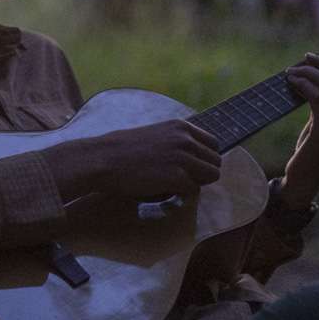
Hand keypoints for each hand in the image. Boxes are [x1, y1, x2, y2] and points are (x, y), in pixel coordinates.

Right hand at [43, 120, 221, 203]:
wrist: (103, 159)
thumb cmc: (122, 148)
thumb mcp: (155, 134)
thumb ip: (175, 141)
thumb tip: (192, 156)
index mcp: (181, 126)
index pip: (213, 144)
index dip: (204, 158)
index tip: (192, 167)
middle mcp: (186, 139)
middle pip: (216, 161)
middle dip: (202, 173)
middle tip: (182, 179)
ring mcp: (183, 158)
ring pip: (211, 176)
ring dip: (196, 183)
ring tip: (174, 185)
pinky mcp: (177, 177)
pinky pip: (193, 190)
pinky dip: (181, 193)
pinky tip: (163, 190)